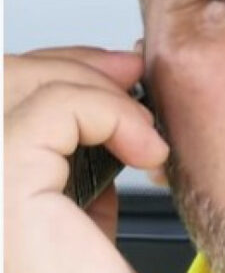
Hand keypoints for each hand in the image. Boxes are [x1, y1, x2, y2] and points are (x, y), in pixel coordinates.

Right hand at [4, 47, 168, 272]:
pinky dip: (110, 115)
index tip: (116, 71)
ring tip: (145, 128)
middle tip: (132, 71)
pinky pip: (55, 112)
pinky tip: (146, 149)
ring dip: (98, 89)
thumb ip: (78, 179)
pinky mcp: (2, 192)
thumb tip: (105, 135)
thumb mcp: (82, 222)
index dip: (55, 72)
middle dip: (74, 64)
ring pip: (22, 85)